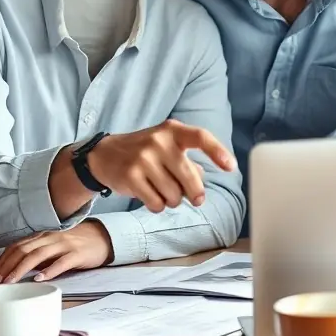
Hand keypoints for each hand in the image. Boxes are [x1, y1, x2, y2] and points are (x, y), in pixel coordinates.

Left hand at [0, 220, 112, 283]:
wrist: (101, 238)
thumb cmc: (72, 246)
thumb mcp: (46, 249)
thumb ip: (23, 256)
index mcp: (41, 237)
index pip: (16, 247)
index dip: (1, 261)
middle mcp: (50, 238)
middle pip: (23, 250)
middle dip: (7, 266)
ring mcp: (64, 245)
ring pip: (38, 255)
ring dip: (22, 269)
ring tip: (10, 282)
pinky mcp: (77, 254)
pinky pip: (61, 262)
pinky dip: (49, 270)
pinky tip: (40, 279)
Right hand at [88, 119, 236, 212]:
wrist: (104, 154)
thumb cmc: (146, 152)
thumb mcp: (167, 147)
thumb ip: (188, 162)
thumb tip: (201, 182)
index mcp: (173, 130)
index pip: (201, 137)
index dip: (218, 152)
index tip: (231, 167)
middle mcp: (159, 141)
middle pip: (190, 177)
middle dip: (195, 193)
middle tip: (196, 199)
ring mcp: (143, 158)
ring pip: (174, 194)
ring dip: (173, 200)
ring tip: (164, 192)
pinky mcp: (131, 176)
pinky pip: (156, 203)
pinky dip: (158, 206)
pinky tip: (151, 197)